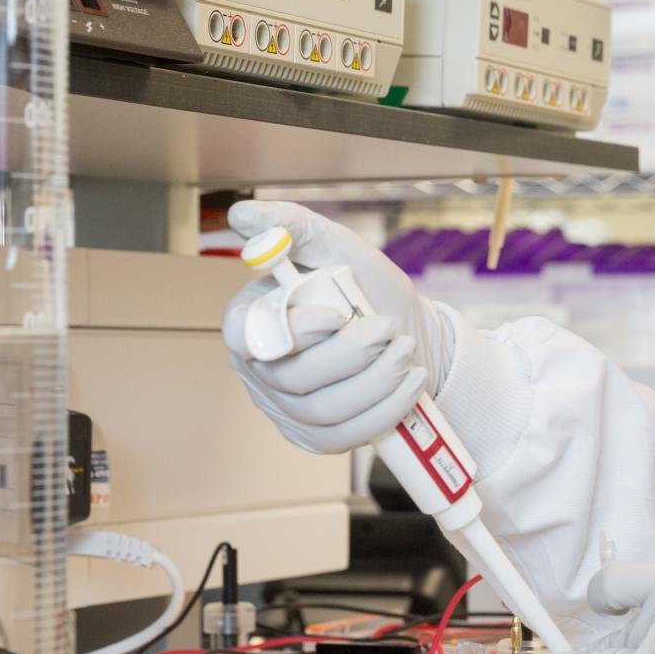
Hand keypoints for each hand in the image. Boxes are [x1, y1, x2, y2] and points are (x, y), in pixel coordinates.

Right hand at [221, 200, 453, 454]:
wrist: (410, 333)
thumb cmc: (369, 290)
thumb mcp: (338, 247)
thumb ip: (293, 227)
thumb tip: (243, 215)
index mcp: (253, 320)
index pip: (245, 335)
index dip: (290, 330)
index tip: (337, 315)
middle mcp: (261, 370)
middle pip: (291, 376)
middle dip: (350, 353)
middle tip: (388, 329)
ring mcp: (287, 409)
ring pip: (321, 408)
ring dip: (375, 380)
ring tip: (406, 352)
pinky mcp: (318, 437)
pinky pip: (345, 435)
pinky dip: (385, 409)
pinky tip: (411, 383)